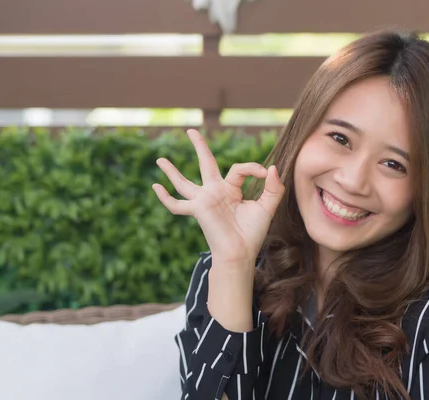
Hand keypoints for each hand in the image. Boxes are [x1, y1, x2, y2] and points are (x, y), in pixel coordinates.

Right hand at [152, 129, 284, 264]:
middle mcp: (215, 192)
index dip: (253, 168)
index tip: (265, 174)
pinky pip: (177, 205)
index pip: (238, 168)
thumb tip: (272, 167)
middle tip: (190, 131)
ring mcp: (204, 201)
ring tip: (159, 159)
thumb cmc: (252, 233)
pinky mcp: (198, 210)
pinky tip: (155, 187)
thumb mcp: (267, 207)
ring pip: (184, 182)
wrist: (241, 253)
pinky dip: (165, 197)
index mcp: (231, 190)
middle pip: (205, 163)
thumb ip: (273, 188)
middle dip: (199, 147)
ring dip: (171, 172)